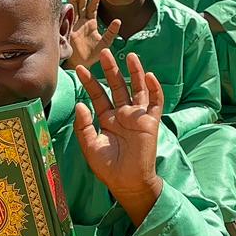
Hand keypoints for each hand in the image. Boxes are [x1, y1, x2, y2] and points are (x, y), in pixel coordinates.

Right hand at [65, 0, 119, 69]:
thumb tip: (118, 20)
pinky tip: (67, 3)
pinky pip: (66, 18)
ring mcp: (73, 25)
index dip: (94, 1)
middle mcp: (81, 22)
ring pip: (73, 9)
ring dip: (74, 0)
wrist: (82, 64)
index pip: (92, 9)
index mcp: (91, 23)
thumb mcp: (105, 42)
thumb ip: (111, 32)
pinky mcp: (66, 30)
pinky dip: (66, 10)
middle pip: (82, 6)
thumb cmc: (94, 54)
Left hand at [74, 50, 163, 214]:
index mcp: (107, 119)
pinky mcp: (151, 122)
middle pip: (117, 87)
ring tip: (130, 56)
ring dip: (134, 73)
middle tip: (105, 53)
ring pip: (137, 89)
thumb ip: (84, 125)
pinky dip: (154, 89)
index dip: (90, 82)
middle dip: (111, 70)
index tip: (81, 69)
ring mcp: (138, 117)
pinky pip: (155, 102)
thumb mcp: (89, 146)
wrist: (128, 182)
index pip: (98, 95)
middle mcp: (122, 114)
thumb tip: (81, 104)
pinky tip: (149, 76)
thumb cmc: (108, 168)